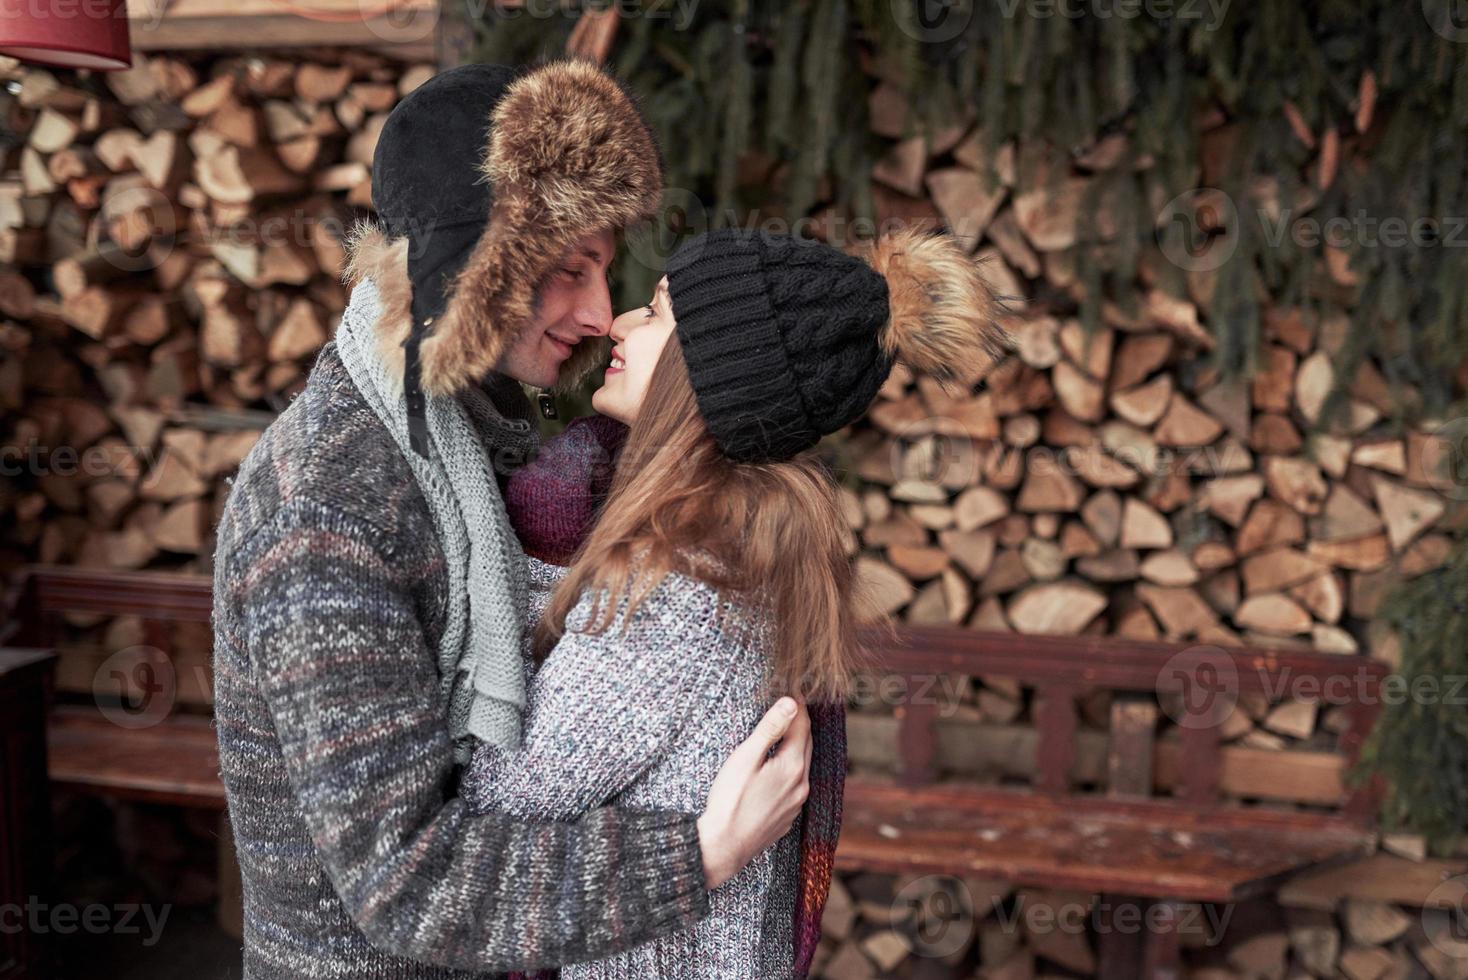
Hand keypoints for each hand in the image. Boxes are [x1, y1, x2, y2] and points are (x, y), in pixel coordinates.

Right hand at [697, 697, 812, 888]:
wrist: (723, 847)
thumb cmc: (729, 800)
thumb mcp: (745, 758)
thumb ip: (770, 729)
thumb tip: (791, 703)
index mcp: (792, 767)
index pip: (802, 726)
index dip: (798, 705)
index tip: (793, 688)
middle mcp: (801, 785)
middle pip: (806, 745)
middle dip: (801, 723)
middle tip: (793, 704)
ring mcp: (796, 804)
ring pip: (803, 766)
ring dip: (798, 746)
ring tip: (788, 731)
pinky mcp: (787, 818)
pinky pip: (796, 786)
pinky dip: (792, 769)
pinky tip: (780, 768)